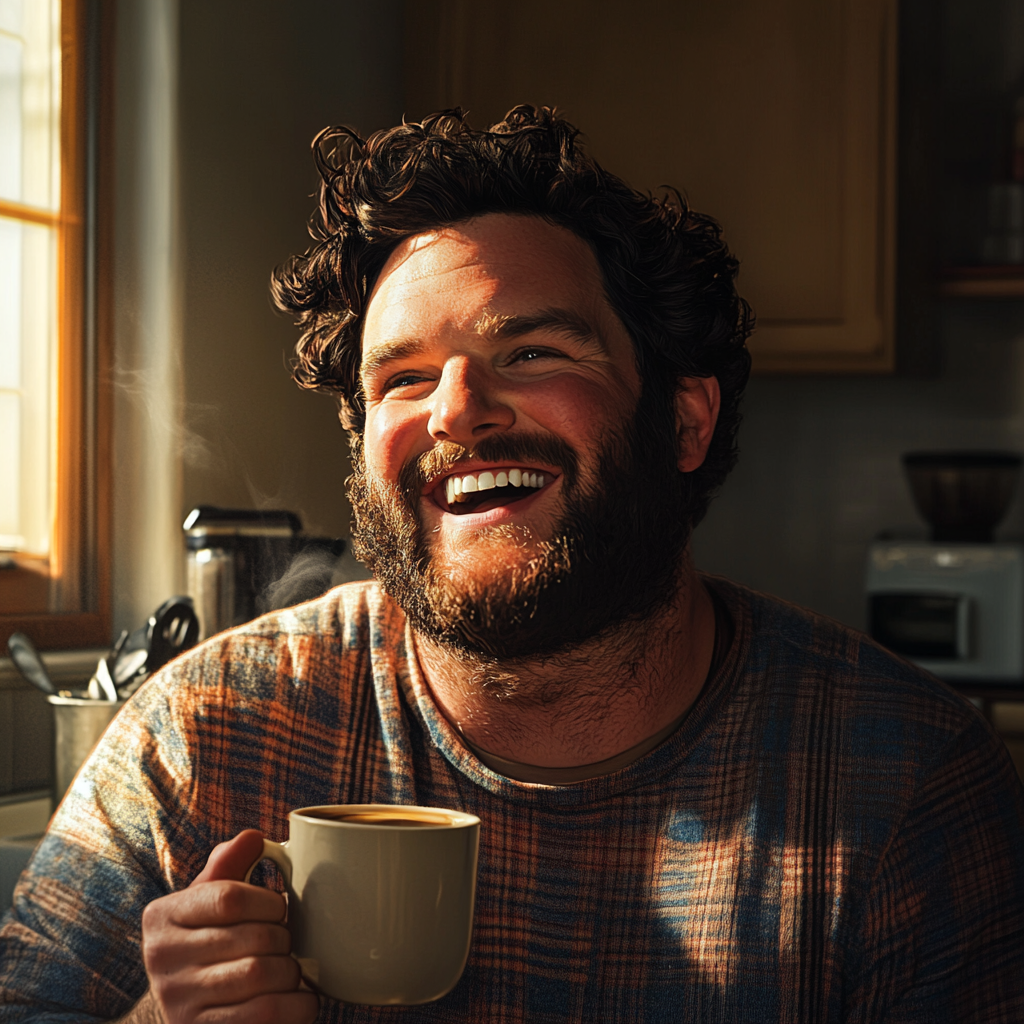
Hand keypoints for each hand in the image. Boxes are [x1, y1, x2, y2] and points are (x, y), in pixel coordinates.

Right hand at [139, 829, 317, 1023]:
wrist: (183, 1012)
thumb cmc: (205, 943)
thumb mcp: (205, 901)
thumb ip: (227, 866)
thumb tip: (253, 838)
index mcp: (162, 916)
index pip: (229, 897)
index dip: (268, 901)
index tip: (279, 909)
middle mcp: (161, 959)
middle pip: (251, 937)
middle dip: (284, 938)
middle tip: (288, 942)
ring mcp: (178, 1002)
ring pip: (259, 974)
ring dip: (290, 971)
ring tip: (291, 969)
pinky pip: (264, 1014)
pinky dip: (296, 1005)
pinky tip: (301, 998)